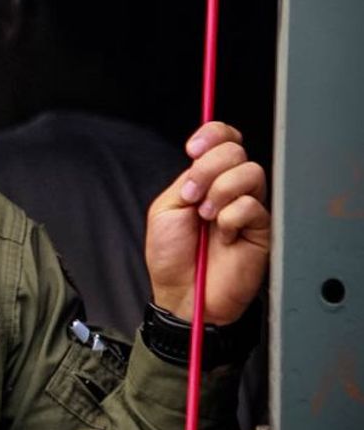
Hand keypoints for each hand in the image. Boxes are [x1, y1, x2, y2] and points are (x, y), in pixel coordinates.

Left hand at [145, 121, 269, 324]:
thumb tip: (202, 157)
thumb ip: (186, 180)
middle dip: (207, 169)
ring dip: (219, 192)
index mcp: (206, 180)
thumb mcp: (166, 209)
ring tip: (206, 217)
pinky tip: (223, 235)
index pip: (222, 140)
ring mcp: (247, 207)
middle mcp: (229, 189)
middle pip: (235, 150)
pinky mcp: (262, 228)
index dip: (212, 135)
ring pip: (250, 172)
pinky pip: (252, 205)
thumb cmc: (172, 256)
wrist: (182, 293)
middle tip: (192, 196)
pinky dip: (230, 217)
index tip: (192, 149)